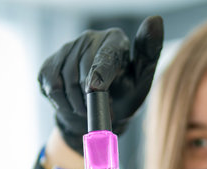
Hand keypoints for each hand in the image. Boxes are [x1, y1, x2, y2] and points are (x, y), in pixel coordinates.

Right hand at [38, 16, 162, 154]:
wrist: (98, 112)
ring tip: (89, 109)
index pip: (105, 56)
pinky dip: (62, 103)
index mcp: (115, 40)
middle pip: (82, 71)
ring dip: (78, 104)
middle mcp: (90, 38)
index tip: (95, 90)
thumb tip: (156, 19)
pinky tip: (73, 104)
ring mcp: (67, 48)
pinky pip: (51, 86)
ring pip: (65, 81)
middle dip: (90, 98)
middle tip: (100, 111)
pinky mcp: (50, 63)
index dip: (98, 75)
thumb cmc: (125, 95)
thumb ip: (150, 52)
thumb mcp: (142, 79)